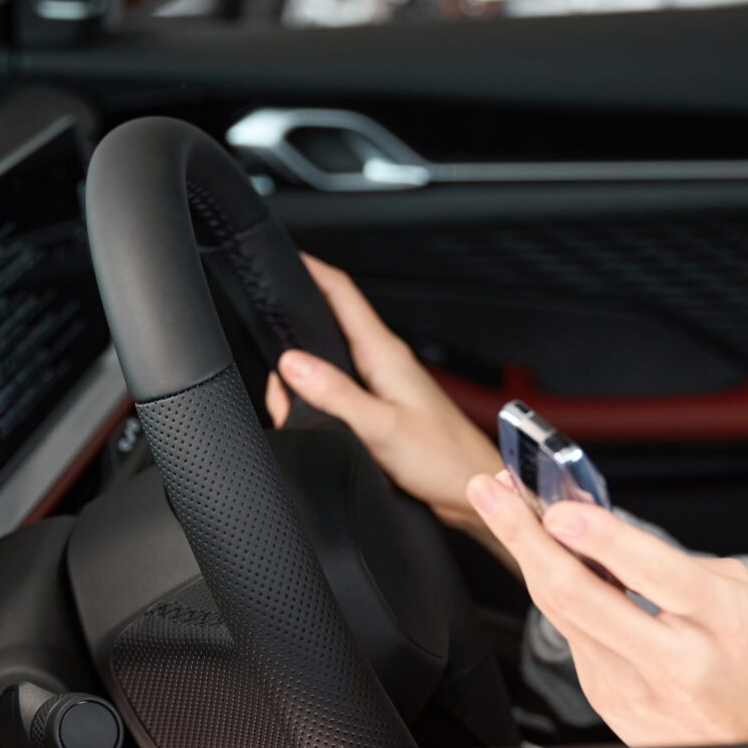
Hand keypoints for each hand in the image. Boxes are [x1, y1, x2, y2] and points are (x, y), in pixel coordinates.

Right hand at [265, 255, 505, 552]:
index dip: (309, 269)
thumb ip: (335, 394)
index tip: (280, 258)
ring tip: (290, 411)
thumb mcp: (381, 427)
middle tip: (274, 377)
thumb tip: (292, 363)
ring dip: (301, 383)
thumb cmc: (444, 460)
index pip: (341, 293)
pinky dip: (315, 403)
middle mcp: (381, 362)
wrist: (473, 489)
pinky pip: (336, 392)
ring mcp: (379, 385)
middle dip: (289, 343)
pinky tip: (311, 422)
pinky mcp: (378, 409)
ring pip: (326, 364)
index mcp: (384, 353)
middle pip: (325, 328)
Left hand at [467, 472, 747, 747]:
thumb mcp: (746, 598)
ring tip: (505, 513)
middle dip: (525, 535)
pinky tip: (546, 566)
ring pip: (563, 616)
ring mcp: (638, 690)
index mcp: (721, 621)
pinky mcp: (613, 706)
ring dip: (527, 559)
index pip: (649, 571)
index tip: (559, 507)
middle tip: (492, 492)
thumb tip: (609, 539)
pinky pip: (573, 641)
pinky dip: (556, 597)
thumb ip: (679, 566)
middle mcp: (675, 660)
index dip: (598, 537)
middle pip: (580, 594)